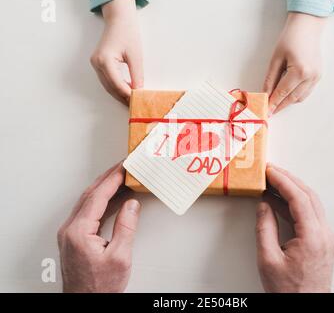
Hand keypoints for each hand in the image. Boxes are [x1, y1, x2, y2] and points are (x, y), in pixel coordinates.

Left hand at [57, 163, 141, 292]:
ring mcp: (70, 233)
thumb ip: (126, 227)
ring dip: (103, 187)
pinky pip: (88, 211)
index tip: (124, 168)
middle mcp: (70, 229)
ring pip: (87, 201)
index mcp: (79, 232)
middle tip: (122, 166)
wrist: (86, 302)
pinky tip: (112, 197)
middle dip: (107, 178)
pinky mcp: (74, 237)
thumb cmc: (100, 287)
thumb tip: (131, 204)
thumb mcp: (120, 257)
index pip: (97, 197)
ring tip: (120, 177)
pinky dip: (101, 200)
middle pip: (89, 195)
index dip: (112, 180)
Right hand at [91, 0, 143, 104]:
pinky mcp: (98, 64)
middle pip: (110, 87)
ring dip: (119, 94)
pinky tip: (126, 91)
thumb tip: (138, 91)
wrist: (119, 20)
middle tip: (135, 106)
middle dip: (123, 97)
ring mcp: (95, 64)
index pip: (116, 83)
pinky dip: (116, 87)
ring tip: (132, 101)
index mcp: (104, 60)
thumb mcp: (136, 55)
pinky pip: (107, 80)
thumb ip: (137, 75)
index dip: (127, 94)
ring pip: (108, 86)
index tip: (137, 101)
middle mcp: (97, 63)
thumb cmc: (127, 33)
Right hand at [256, 165, 333, 292]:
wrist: (304, 308)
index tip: (269, 170)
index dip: (283, 181)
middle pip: (308, 196)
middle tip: (270, 170)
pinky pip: (309, 214)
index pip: (299, 198)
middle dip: (288, 179)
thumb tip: (263, 205)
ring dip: (291, 189)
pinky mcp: (321, 240)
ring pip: (310, 203)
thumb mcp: (268, 259)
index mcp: (313, 237)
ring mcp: (325, 237)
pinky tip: (277, 201)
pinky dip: (293, 203)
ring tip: (271, 181)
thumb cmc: (288, 291)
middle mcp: (324, 234)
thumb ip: (265, 228)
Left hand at [264, 13, 325, 114]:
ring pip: (300, 98)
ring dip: (288, 102)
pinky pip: (305, 92)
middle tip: (270, 111)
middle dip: (280, 106)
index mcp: (299, 71)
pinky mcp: (318, 76)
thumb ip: (270, 79)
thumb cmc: (290, 38)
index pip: (283, 92)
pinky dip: (295, 96)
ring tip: (276, 103)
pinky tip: (286, 95)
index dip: (273, 103)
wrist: (307, 26)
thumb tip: (266, 94)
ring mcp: (316, 77)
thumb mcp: (276, 59)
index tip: (266, 111)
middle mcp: (311, 76)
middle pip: (292, 98)